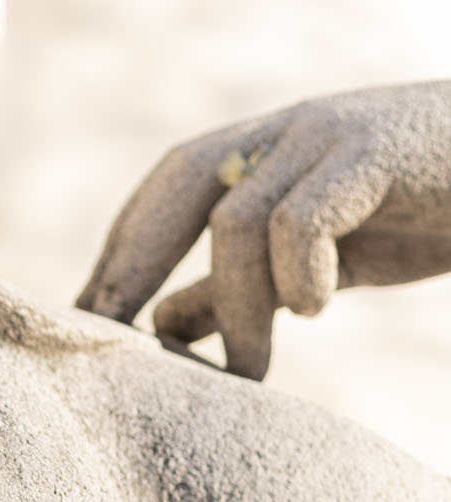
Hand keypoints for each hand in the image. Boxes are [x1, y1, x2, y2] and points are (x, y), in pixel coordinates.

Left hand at [78, 79, 450, 378]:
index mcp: (268, 150)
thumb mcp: (325, 258)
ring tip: (249, 371)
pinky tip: (318, 310)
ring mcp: (332, 134)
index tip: (85, 326)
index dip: (121, 254)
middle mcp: (289, 131)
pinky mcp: (377, 152)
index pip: (165, 191)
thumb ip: (244, 283)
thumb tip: (165, 324)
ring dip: (233, 307)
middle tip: (112, 345)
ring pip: (236, 218)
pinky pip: (301, 220)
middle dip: (134, 263)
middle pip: (177, 181)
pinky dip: (297, 277)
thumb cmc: (434, 209)